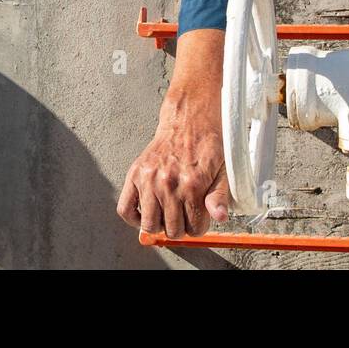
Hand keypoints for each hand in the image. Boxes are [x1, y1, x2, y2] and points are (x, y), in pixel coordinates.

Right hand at [117, 29, 229, 237]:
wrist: (190, 117)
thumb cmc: (209, 143)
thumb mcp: (224, 168)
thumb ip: (220, 195)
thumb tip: (218, 218)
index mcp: (193, 184)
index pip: (194, 228)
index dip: (199, 227)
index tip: (200, 218)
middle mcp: (169, 183)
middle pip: (172, 230)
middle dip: (182, 227)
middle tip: (185, 215)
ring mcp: (149, 179)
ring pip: (149, 225)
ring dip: (160, 225)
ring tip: (168, 214)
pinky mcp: (135, 173)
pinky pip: (125, 209)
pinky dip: (133, 218)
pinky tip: (147, 213)